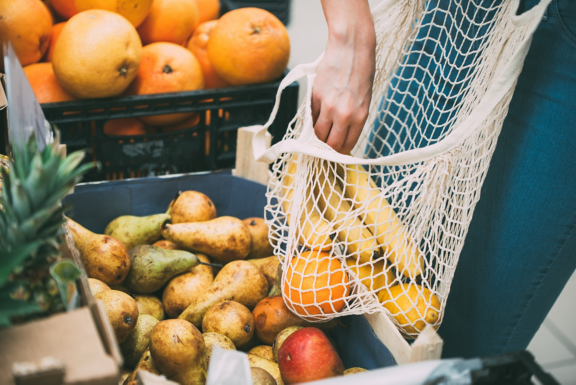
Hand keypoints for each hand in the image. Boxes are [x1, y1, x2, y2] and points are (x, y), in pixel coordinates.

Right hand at [313, 0, 375, 154]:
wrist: (351, 46)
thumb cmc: (362, 69)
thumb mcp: (364, 98)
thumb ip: (353, 117)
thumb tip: (340, 133)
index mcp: (360, 116)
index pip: (346, 145)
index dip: (339, 151)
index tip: (335, 151)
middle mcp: (344, 115)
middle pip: (330, 144)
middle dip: (326, 147)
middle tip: (324, 146)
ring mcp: (328, 106)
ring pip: (317, 133)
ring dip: (316, 136)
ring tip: (318, 132)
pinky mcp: (315, 96)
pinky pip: (311, 116)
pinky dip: (312, 119)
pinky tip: (316, 116)